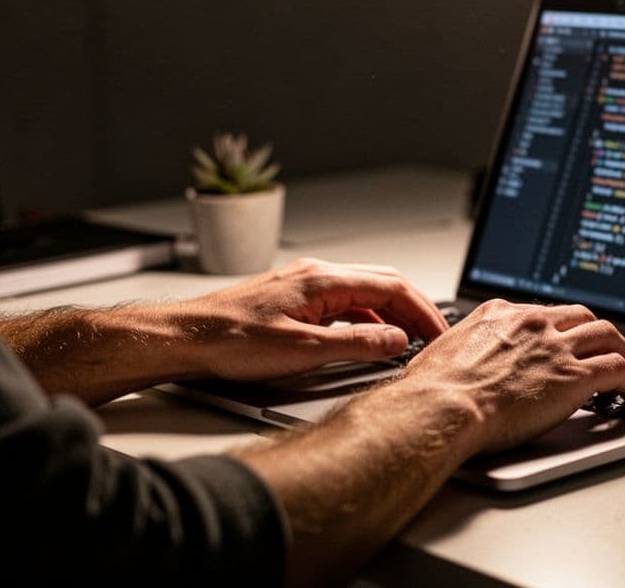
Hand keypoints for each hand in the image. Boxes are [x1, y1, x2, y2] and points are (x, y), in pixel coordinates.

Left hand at [165, 258, 448, 381]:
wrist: (184, 338)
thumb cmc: (230, 341)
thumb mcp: (303, 351)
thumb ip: (357, 345)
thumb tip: (397, 340)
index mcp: (324, 280)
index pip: (393, 287)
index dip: (424, 311)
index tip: (440, 334)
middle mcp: (316, 274)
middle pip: (383, 284)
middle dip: (414, 309)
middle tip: (434, 336)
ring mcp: (304, 285)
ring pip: (363, 293)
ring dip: (391, 315)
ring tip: (408, 341)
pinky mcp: (292, 300)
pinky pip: (343, 303)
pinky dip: (365, 320)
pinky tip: (366, 340)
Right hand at [399, 299, 624, 453]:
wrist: (441, 407)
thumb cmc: (432, 391)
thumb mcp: (442, 352)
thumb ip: (460, 350)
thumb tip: (452, 363)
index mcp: (502, 314)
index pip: (545, 312)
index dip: (561, 328)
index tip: (565, 341)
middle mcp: (534, 323)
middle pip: (583, 316)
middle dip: (597, 333)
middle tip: (604, 351)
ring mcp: (557, 348)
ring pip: (609, 336)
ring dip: (623, 353)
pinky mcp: (575, 376)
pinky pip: (619, 370)